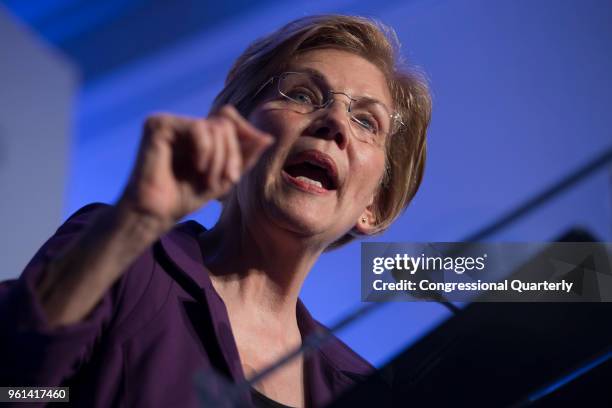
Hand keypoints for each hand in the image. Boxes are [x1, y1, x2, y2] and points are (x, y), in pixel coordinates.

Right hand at [118, 105, 272, 230]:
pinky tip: (197, 168)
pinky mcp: (158, 125)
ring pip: (215, 126)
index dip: (244, 134)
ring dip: (221, 158)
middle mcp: (183, 123)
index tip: (245, 162)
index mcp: (197, 133)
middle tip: (228, 179)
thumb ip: (245, 156)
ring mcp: (170, 122)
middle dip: (233, 154)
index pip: (229, 118)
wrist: (156, 214)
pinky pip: (199, 128)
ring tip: (209, 180)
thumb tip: (268, 137)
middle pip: (225, 123)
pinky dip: (205, 151)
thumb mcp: (225, 177)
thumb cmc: (186, 197)